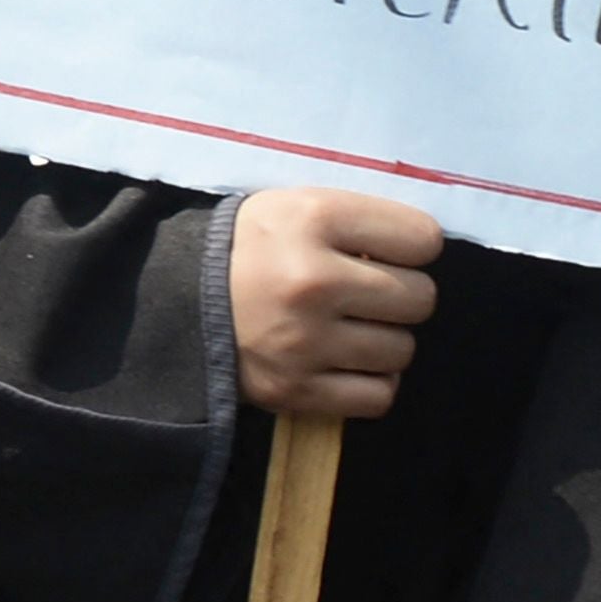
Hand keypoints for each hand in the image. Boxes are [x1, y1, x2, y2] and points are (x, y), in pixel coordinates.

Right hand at [233, 188, 441, 419]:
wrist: (174, 300)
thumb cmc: (250, 247)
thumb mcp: (294, 206)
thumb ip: (359, 221)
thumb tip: (427, 253)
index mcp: (313, 219)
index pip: (422, 239)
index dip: (410, 246)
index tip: (387, 253)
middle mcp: (313, 279)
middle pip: (419, 298)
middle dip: (400, 295)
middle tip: (366, 294)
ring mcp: (306, 341)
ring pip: (401, 350)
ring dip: (383, 341)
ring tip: (348, 328)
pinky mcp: (297, 390)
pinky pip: (379, 395)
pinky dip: (370, 382)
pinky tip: (345, 361)